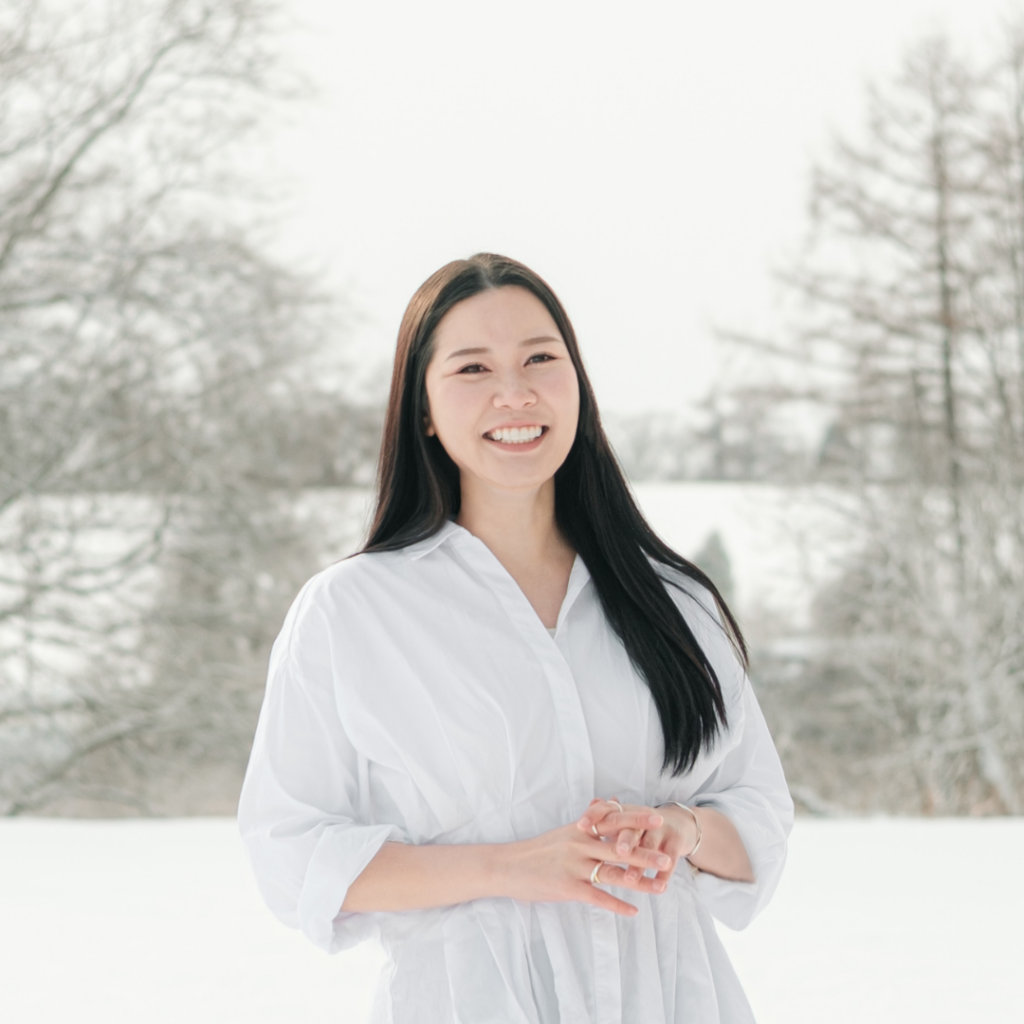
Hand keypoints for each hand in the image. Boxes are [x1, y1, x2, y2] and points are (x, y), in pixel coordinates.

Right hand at [501, 814, 671, 916]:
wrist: (508, 866)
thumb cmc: (538, 850)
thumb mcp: (565, 831)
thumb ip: (589, 821)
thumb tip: (610, 802)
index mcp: (580, 829)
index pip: (613, 821)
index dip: (636, 819)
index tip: (657, 817)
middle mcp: (580, 844)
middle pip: (619, 847)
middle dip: (645, 853)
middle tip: (668, 856)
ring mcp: (574, 866)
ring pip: (613, 873)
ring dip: (639, 881)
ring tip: (660, 887)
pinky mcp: (568, 887)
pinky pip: (598, 896)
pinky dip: (617, 905)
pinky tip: (634, 911)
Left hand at [577, 798, 698, 887]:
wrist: (678, 824)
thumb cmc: (639, 829)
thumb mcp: (621, 821)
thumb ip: (603, 818)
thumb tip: (588, 805)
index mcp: (625, 811)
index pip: (607, 808)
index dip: (594, 815)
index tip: (580, 826)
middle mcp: (642, 818)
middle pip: (631, 827)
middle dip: (624, 840)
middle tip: (617, 852)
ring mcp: (661, 830)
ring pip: (650, 846)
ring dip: (640, 864)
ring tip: (630, 880)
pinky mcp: (677, 843)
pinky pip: (671, 859)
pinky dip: (664, 874)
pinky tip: (659, 886)